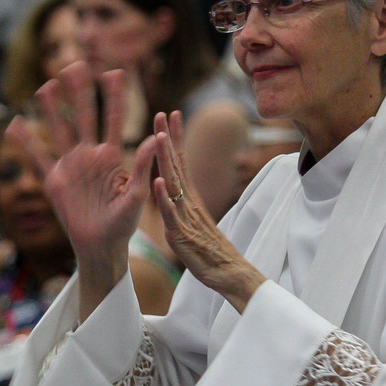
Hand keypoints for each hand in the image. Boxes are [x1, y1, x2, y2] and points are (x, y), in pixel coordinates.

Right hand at [10, 62, 155, 286]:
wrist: (101, 246)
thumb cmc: (124, 224)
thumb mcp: (138, 195)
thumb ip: (143, 166)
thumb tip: (154, 137)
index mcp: (112, 157)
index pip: (114, 120)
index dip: (114, 97)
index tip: (116, 72)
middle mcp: (90, 155)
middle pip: (83, 117)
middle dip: (79, 92)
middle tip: (74, 65)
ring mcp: (71, 166)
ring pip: (59, 130)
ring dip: (52, 109)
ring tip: (46, 86)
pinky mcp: (54, 181)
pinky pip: (38, 158)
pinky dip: (27, 142)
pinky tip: (15, 124)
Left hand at [152, 111, 265, 312]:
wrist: (228, 274)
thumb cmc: (211, 251)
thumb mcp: (194, 223)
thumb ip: (185, 206)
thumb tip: (176, 191)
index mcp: (191, 199)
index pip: (182, 162)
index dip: (175, 138)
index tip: (171, 114)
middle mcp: (190, 203)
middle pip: (178, 165)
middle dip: (169, 138)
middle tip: (163, 112)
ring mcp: (187, 217)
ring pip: (174, 184)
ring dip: (166, 160)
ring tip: (157, 137)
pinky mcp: (183, 236)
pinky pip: (172, 215)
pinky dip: (165, 199)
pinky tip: (158, 182)